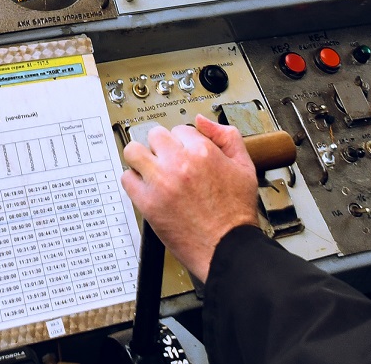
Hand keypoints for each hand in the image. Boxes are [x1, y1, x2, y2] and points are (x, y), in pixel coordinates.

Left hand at [120, 115, 259, 278]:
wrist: (228, 248)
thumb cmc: (236, 214)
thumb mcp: (244, 167)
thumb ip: (227, 136)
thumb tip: (202, 121)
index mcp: (203, 152)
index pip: (180, 129)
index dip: (182, 142)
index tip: (183, 153)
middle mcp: (180, 163)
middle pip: (155, 136)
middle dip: (161, 147)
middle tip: (167, 161)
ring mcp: (161, 182)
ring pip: (134, 152)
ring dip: (141, 159)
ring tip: (151, 170)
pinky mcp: (148, 203)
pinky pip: (126, 179)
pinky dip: (134, 182)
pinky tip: (147, 189)